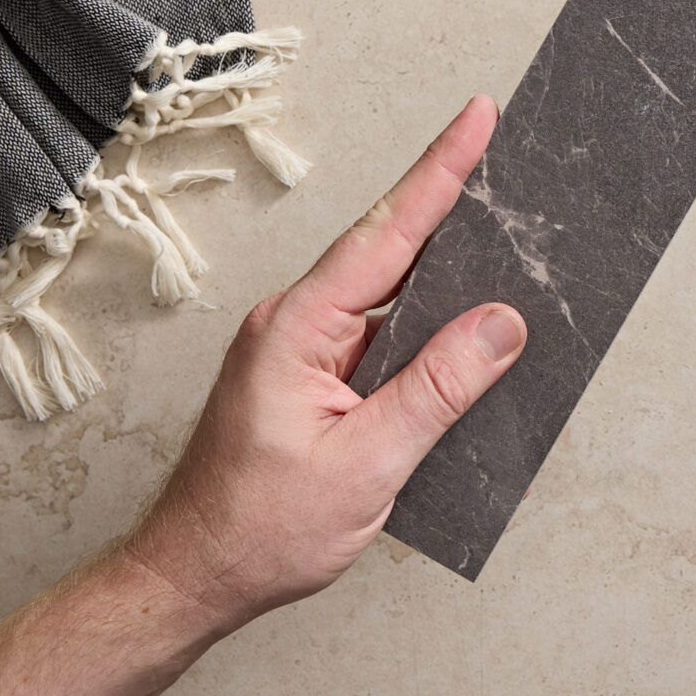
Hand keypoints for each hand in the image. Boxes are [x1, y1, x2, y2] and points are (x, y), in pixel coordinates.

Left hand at [124, 94, 525, 632]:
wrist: (193, 577)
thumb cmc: (259, 530)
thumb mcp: (366, 464)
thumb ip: (438, 389)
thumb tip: (500, 325)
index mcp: (299, 327)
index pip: (386, 232)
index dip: (439, 171)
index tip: (477, 118)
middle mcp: (297, 322)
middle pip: (390, 243)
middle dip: (449, 196)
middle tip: (502, 152)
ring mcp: (305, 346)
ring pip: (389, 285)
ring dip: (443, 259)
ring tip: (500, 227)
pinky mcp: (316, 372)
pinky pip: (383, 326)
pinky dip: (426, 314)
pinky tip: (463, 319)